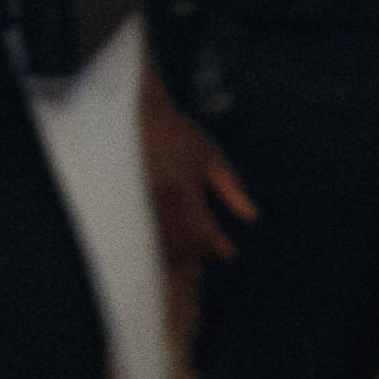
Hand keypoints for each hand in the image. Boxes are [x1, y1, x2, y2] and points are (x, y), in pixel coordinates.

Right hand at [141, 57, 254, 265]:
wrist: (139, 114)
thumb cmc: (179, 134)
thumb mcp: (210, 155)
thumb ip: (230, 186)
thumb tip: (251, 216)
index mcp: (183, 187)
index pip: (202, 232)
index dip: (217, 246)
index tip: (228, 251)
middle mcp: (160, 196)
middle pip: (179, 243)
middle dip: (195, 256)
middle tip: (204, 263)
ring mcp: (141, 199)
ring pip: (157, 241)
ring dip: (174, 256)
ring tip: (186, 264)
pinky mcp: (127, 198)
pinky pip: (141, 230)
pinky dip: (154, 245)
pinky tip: (164, 249)